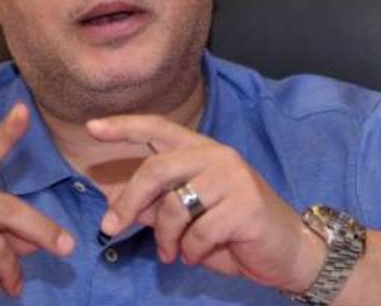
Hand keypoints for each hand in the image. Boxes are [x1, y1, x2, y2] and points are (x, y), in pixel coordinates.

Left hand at [87, 115, 323, 292]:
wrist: (289, 252)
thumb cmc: (234, 231)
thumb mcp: (189, 216)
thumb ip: (155, 204)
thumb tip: (113, 200)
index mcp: (202, 150)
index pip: (158, 128)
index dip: (124, 126)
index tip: (91, 128)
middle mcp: (218, 156)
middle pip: (156, 169)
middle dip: (128, 201)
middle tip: (111, 227)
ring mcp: (234, 178)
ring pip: (174, 206)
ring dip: (165, 238)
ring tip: (173, 251)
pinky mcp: (246, 206)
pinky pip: (198, 233)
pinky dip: (192, 251)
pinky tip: (200, 254)